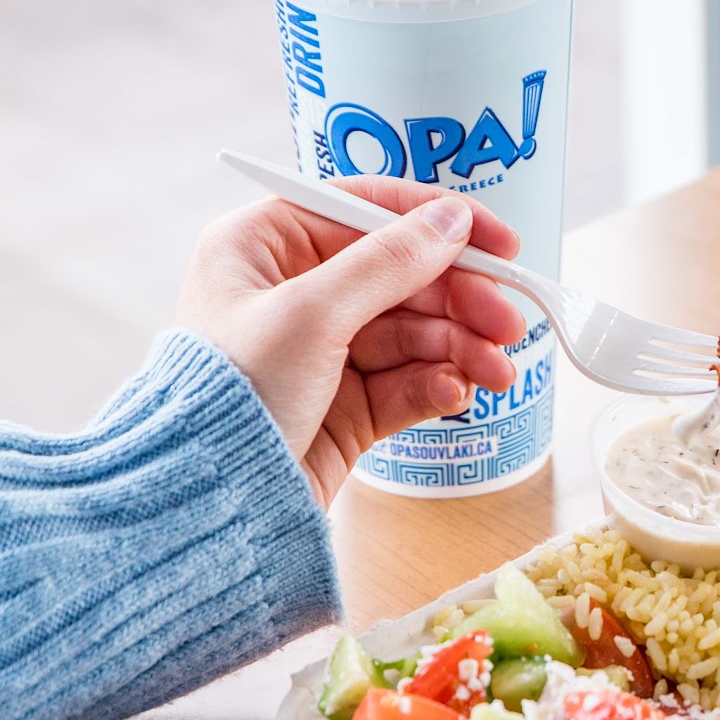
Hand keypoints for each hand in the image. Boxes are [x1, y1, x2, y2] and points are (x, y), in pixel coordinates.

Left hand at [177, 177, 526, 506]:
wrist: (210, 508)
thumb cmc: (230, 398)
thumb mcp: (310, 315)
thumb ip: (387, 263)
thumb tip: (451, 220)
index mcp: (263, 248)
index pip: (364, 211)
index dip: (435, 221)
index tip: (498, 241)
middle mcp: (292, 293)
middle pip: (400, 276)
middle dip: (460, 300)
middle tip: (509, 323)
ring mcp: (320, 352)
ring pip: (413, 333)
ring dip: (461, 348)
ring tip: (495, 372)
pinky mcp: (343, 406)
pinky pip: (406, 381)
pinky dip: (436, 385)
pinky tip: (453, 394)